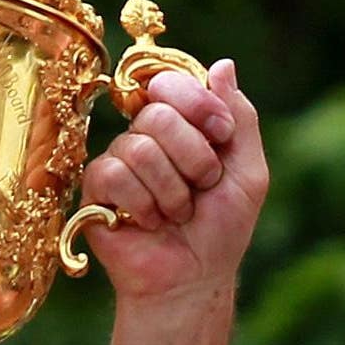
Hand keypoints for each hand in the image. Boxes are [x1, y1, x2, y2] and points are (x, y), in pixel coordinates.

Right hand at [76, 61, 266, 314]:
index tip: (222, 134)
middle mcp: (146, 136)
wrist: (193, 279)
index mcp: (181, 125)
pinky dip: (142, 204)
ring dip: (171, 190)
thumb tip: (222, 65)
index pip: (173, 83)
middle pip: (157, 113)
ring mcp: (119, 161)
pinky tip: (148, 223)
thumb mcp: (248, 171)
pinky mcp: (96, 190)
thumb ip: (241, 117)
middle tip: (202, 186)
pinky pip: (114, 174)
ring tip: (176, 214)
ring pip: (138, 146)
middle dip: (192, 155)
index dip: (198, 104)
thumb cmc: (221, 230)